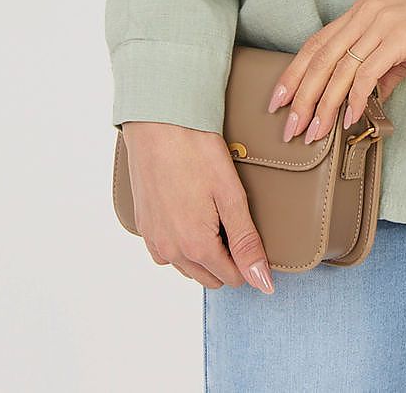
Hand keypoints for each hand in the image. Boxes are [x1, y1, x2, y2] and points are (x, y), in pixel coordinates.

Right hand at [121, 120, 275, 292]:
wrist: (158, 123)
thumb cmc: (196, 151)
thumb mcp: (231, 195)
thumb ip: (246, 243)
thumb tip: (262, 282)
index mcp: (196, 247)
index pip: (233, 277)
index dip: (249, 259)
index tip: (252, 232)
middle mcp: (170, 252)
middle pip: (210, 276)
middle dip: (227, 258)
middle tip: (233, 218)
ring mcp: (153, 240)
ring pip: (187, 266)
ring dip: (204, 252)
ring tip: (213, 212)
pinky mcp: (143, 226)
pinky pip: (167, 251)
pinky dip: (182, 242)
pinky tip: (190, 212)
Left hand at [265, 0, 405, 143]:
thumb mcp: (405, 49)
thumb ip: (380, 71)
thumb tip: (361, 102)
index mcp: (362, 12)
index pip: (316, 44)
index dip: (293, 74)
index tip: (278, 102)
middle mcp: (365, 13)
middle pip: (320, 58)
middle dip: (301, 96)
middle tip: (289, 128)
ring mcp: (382, 23)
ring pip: (339, 69)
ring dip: (323, 105)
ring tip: (314, 133)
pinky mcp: (400, 37)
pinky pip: (368, 73)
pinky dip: (355, 99)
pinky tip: (351, 119)